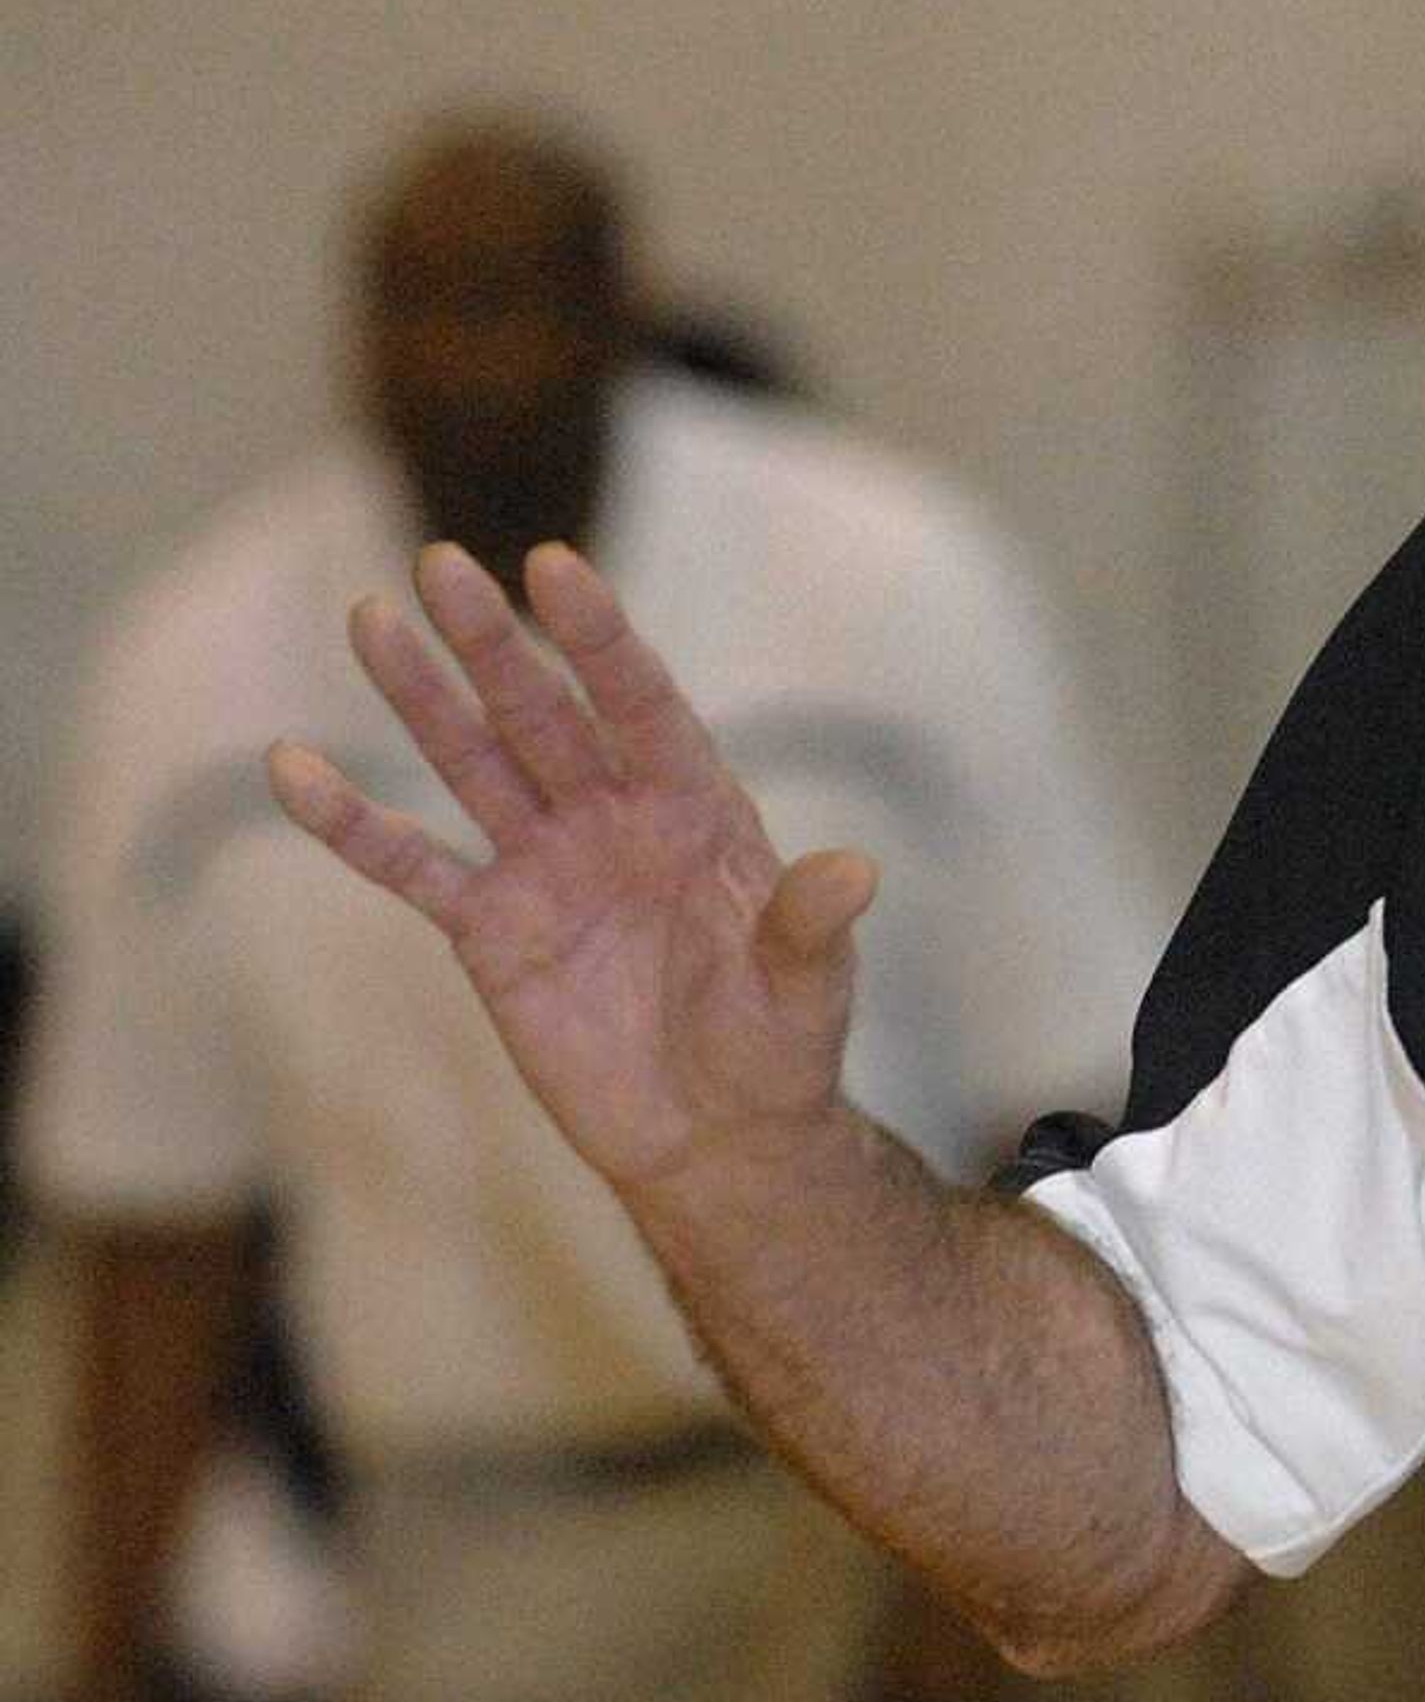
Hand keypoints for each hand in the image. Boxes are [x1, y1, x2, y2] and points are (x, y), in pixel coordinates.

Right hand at [265, 541, 875, 1196]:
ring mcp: (546, 866)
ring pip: (472, 762)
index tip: (555, 567)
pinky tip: (291, 766)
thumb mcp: (810, 987)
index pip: (643, 703)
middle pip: (544, 714)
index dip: (600, 639)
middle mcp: (614, 817)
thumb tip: (855, 873)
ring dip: (420, 695)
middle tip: (439, 564)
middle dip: (493, 643)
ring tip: (370, 618)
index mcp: (698, 807)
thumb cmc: (780, 1048)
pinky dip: (350, 822)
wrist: (718, 1137)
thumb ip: (813, 926)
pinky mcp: (489, 929)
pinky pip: (410, 865)